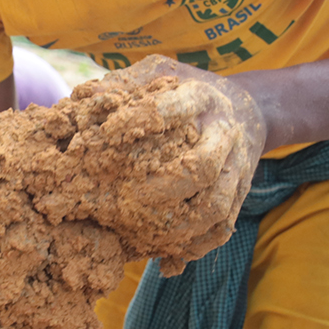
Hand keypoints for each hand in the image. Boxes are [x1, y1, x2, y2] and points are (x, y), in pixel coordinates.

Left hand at [97, 55, 266, 270]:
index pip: (174, 108)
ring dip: (179, 226)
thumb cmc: (187, 89)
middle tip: (129, 195)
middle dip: (163, 186)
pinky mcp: (239, 194)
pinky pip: (222, 228)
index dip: (137, 121)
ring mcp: (236, 167)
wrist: (249, 108)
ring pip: (215, 206)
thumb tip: (80, 99)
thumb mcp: (161, 72)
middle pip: (201, 167)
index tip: (104, 134)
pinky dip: (196, 246)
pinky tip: (168, 256)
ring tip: (143, 233)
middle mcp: (224, 132)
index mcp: (202, 97)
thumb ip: (125, 83)